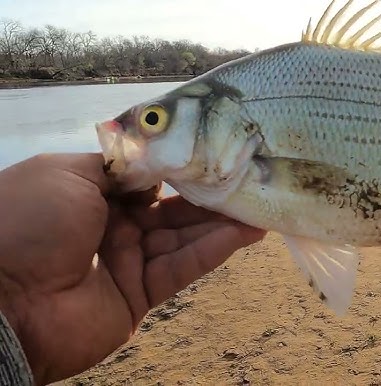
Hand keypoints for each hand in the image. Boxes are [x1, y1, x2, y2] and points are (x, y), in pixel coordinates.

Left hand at [0, 153, 265, 384]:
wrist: (2, 299)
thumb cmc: (30, 221)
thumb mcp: (67, 173)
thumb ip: (118, 166)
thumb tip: (156, 166)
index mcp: (90, 193)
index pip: (147, 177)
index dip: (180, 165)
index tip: (215, 150)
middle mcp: (112, 225)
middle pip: (171, 207)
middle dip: (208, 192)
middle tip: (248, 175)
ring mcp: (128, 261)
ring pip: (184, 237)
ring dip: (221, 220)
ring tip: (259, 202)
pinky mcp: (142, 295)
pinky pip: (183, 267)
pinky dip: (216, 250)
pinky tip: (248, 232)